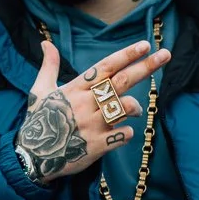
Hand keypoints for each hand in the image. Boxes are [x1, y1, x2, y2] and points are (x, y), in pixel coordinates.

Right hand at [14, 37, 169, 185]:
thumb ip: (48, 65)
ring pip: (125, 107)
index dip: (126, 55)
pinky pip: (124, 135)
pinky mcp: (97, 146)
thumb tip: (46, 43)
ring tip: (135, 110)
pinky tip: (121, 133)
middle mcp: (86, 104)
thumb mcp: (40, 90)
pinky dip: (127, 132)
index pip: (105, 67)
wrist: (33, 157)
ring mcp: (92, 125)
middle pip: (122, 81)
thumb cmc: (39, 121)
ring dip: (136, 106)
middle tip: (165, 55)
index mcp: (75, 88)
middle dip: (146, 67)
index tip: (145, 44)